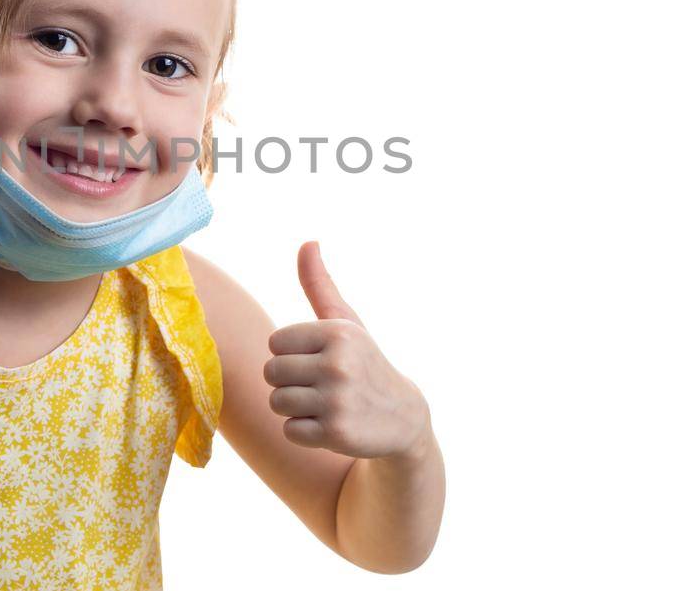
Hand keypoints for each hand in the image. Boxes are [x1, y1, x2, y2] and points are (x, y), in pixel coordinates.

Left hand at [264, 242, 429, 459]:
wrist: (402, 417)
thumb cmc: (363, 363)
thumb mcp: (346, 323)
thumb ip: (320, 286)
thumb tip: (307, 242)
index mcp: (338, 333)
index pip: (276, 343)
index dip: (291, 354)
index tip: (317, 360)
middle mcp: (338, 364)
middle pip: (272, 372)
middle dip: (289, 382)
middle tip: (320, 386)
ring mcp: (337, 400)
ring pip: (277, 401)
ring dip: (295, 407)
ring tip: (324, 404)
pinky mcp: (336, 432)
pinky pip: (289, 430)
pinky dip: (304, 431)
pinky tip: (329, 425)